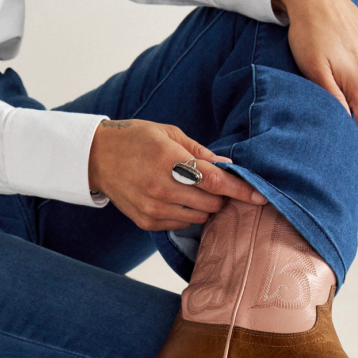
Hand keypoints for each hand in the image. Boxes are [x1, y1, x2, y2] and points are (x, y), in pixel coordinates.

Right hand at [88, 119, 265, 229]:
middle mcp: (161, 188)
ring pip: (199, 218)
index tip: (260, 197)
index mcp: (168, 160)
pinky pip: (182, 223)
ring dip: (203, 206)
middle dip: (219, 196)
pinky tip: (174, 197)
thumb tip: (230, 167)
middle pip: (212, 204)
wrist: (97, 158)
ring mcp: (153, 209)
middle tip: (214, 184)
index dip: (240, 190)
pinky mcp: (148, 222)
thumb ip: (201, 153)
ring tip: (188, 188)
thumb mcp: (168, 133)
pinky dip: (187, 213)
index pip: (215, 181)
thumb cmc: (136, 140)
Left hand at [272, 0, 357, 135]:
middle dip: (351, 106)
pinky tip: (341, 54)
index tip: (336, 125)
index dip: (350, 128)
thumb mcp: (314, 72)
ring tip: (332, 70)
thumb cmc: (309, 33)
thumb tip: (346, 122)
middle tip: (328, 93)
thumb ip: (333, 100)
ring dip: (353, 85)